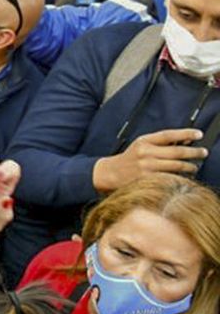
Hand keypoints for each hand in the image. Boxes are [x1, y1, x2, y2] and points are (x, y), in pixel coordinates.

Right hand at [92, 128, 206, 192]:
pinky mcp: (148, 179)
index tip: (199, 134)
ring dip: (190, 166)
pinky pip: (170, 177)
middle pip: (177, 151)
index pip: (169, 135)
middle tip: (203, 152)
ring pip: (176, 166)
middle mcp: (145, 153)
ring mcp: (147, 167)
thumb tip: (185, 142)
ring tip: (194, 166)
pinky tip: (184, 177)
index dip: (186, 134)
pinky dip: (180, 177)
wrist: (110, 173)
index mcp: (144, 141)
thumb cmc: (129, 159)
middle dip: (194, 152)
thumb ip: (160, 143)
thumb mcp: (141, 145)